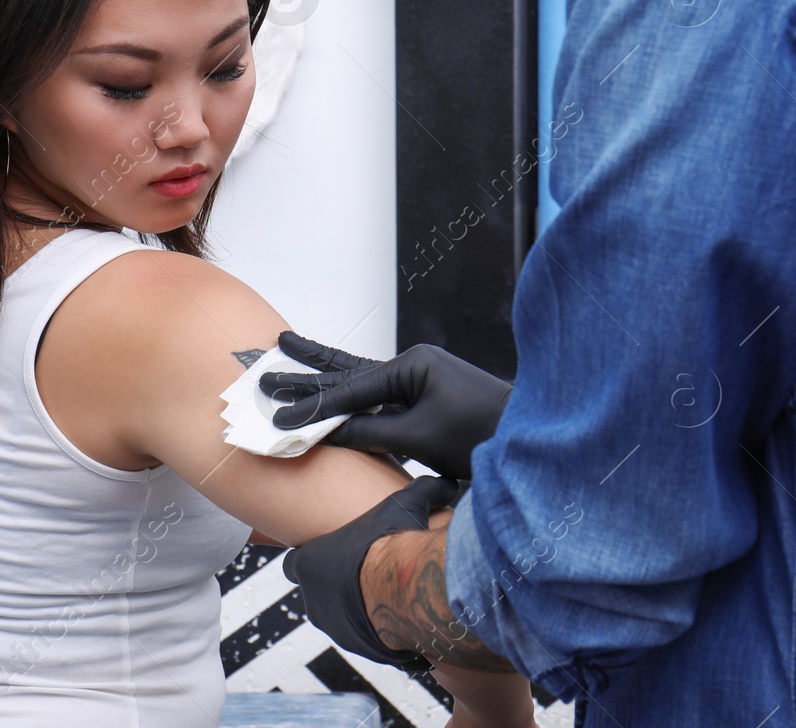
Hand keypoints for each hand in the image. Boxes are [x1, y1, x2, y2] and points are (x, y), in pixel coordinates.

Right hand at [261, 332, 511, 479]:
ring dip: (326, 382)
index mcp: (414, 366)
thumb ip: (371, 432)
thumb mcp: (419, 438)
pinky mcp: (426, 400)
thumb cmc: (481, 435)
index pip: (351, 388)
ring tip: (289, 357)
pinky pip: (379, 399)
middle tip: (267, 364)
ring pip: (361, 384)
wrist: (528, 439)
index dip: (313, 406)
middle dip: (308, 372)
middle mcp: (415, 367)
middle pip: (350, 372)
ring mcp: (421, 381)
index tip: (278, 415)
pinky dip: (352, 402)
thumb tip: (329, 431)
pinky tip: (333, 400)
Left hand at [280, 475, 458, 670]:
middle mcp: (315, 602)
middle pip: (319, 594)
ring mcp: (338, 630)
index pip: (293, 565)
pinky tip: (408, 612)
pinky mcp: (365, 648)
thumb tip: (446, 482)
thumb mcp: (404, 502)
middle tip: (372, 570)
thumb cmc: (393, 542)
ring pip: (345, 619)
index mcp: (310, 565)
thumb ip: (422, 490)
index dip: (313, 557)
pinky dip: (387, 627)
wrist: (405, 590)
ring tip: (393, 592)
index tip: (335, 551)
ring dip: (364, 608)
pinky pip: (374, 637)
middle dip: (342, 584)